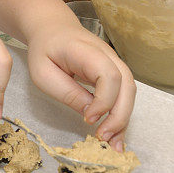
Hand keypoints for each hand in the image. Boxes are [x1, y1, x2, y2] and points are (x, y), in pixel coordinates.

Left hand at [26, 20, 135, 150]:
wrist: (52, 30)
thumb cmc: (45, 50)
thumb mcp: (43, 73)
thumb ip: (67, 92)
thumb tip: (90, 113)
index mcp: (85, 50)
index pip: (108, 74)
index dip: (104, 100)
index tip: (89, 119)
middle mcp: (106, 54)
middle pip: (126, 84)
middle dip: (119, 115)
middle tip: (104, 137)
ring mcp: (113, 62)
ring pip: (129, 91)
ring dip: (123, 118)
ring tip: (113, 143)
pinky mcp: (114, 72)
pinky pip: (123, 93)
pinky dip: (120, 114)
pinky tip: (115, 133)